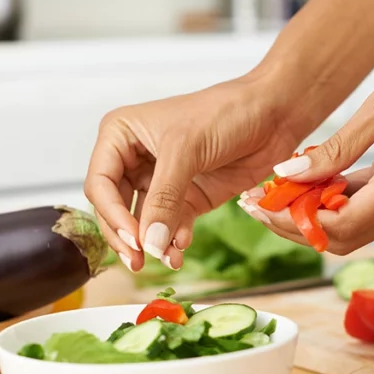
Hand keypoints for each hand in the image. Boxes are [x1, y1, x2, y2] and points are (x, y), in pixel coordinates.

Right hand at [84, 74, 300, 271]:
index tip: (132, 239)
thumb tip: (149, 243)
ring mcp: (161, 180)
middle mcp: (134, 158)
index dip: (111, 214)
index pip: (100, 183)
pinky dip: (175, 240)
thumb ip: (164, 198)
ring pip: (143, 223)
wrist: (273, 113)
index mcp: (121, 135)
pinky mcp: (187, 197)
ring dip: (153, 244)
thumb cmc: (225, 111)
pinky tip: (182, 246)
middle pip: (115, 208)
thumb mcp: (187, 150)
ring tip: (169, 258)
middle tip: (139, 262)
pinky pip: (171, 226)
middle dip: (127, 236)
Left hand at [239, 32, 373, 253]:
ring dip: (313, 218)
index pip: (341, 226)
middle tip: (258, 204)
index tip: (261, 203)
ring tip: (275, 194)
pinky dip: (334, 204)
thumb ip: (335, 148)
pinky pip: (367, 210)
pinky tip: (307, 185)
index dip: (295, 222)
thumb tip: (289, 175)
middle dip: (296, 228)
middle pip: (343, 239)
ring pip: (354, 230)